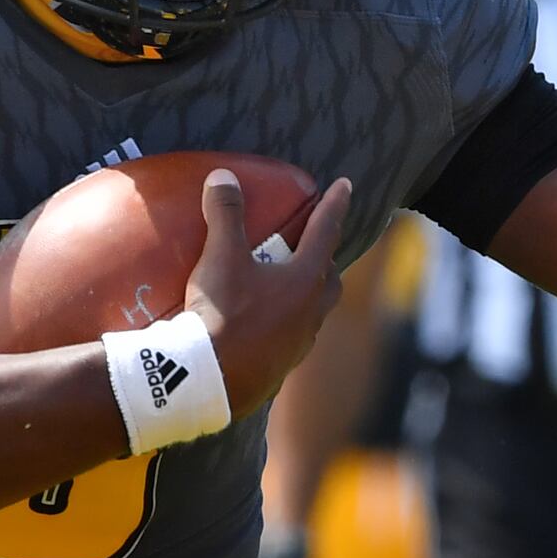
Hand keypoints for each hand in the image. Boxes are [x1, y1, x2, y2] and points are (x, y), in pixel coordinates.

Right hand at [187, 170, 354, 415]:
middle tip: (315, 244)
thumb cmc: (222, 314)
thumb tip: (223, 177)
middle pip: (330, 277)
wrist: (210, 380)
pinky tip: (269, 324)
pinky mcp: (281, 366)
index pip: (325, 232)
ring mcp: (300, 343)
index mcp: (306, 280)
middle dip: (326, 257)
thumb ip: (226, 214)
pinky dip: (288, 323)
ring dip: (310, 293)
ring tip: (292, 285)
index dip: (334, 206)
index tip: (346, 186)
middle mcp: (312, 312)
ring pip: (316, 311)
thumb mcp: (221, 258)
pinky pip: (294, 336)